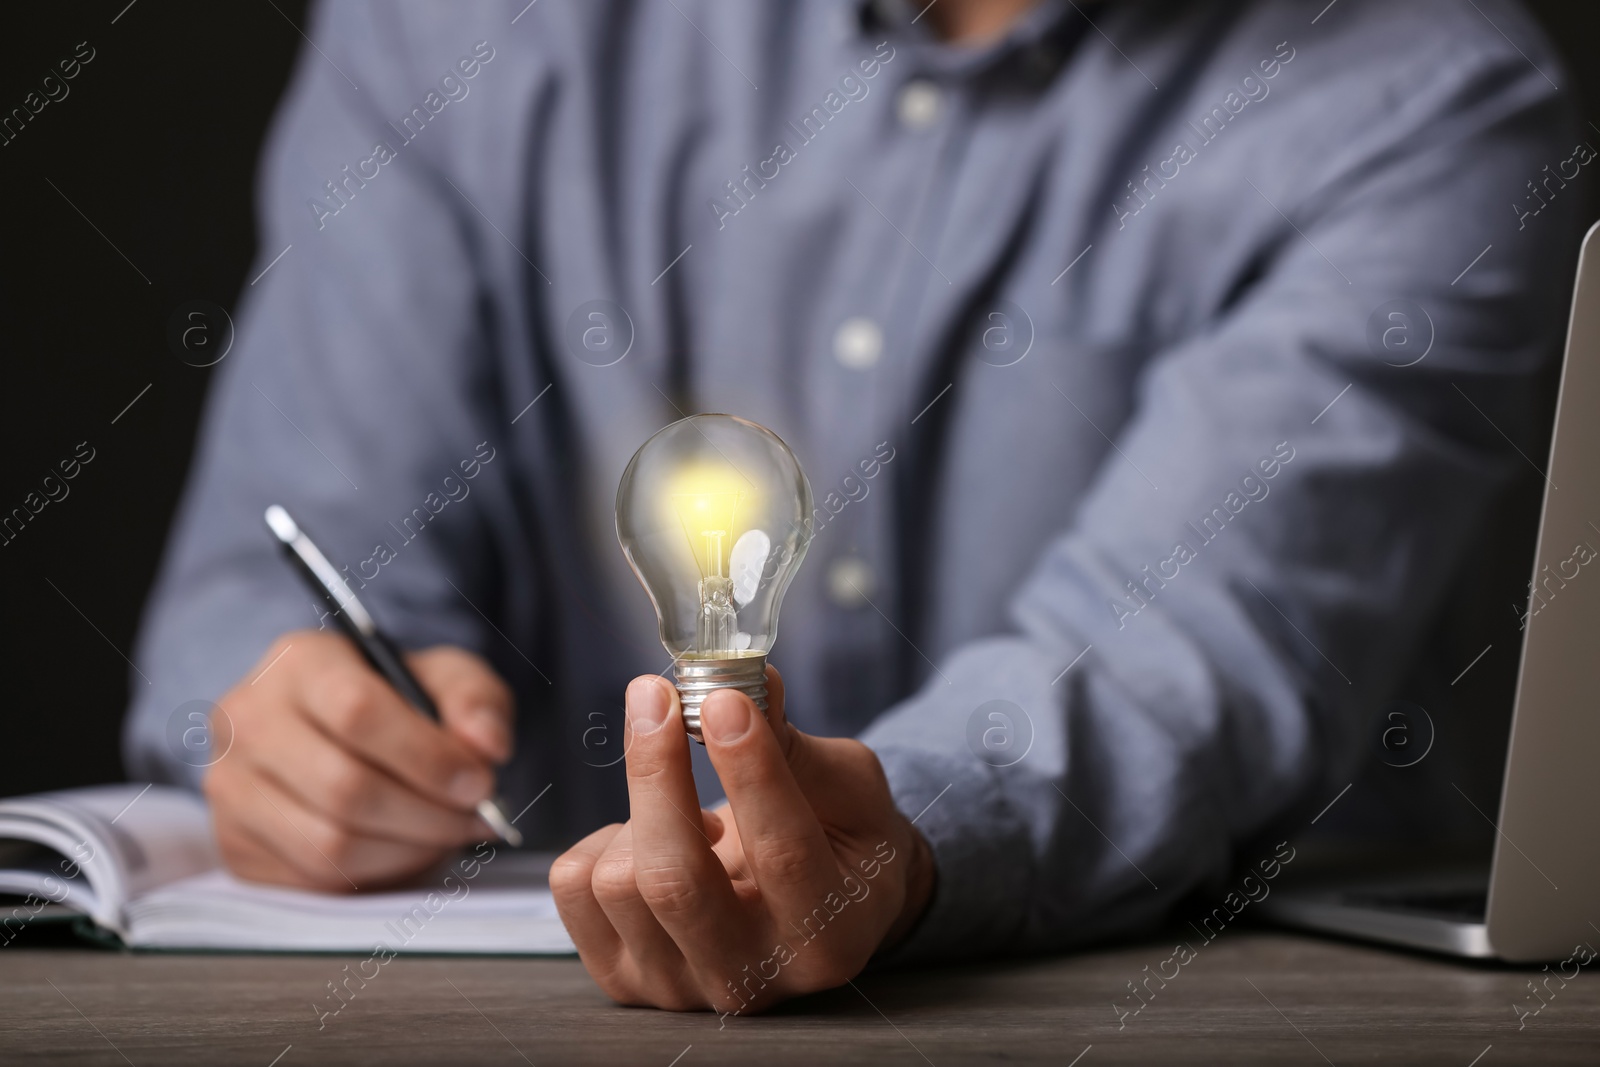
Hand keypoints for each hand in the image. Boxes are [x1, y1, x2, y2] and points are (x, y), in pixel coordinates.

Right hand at [203, 630, 513, 890]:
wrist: (336, 732)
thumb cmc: (395, 700)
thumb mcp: (445, 678)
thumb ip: (476, 700)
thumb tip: (487, 746)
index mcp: (298, 662)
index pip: (357, 711)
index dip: (427, 756)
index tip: (478, 781)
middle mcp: (246, 720)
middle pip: (343, 787)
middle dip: (427, 813)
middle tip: (473, 817)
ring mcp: (230, 786)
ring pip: (328, 845)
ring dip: (407, 850)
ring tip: (446, 833)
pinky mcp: (234, 845)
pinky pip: (313, 880)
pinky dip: (376, 875)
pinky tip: (406, 849)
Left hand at [550, 668, 935, 1014]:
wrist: (811, 908)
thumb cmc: (838, 837)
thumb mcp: (847, 788)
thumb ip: (795, 742)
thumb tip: (747, 680)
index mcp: (831, 936)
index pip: (783, 854)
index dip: (749, 770)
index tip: (721, 698)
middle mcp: (754, 978)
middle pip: (675, 880)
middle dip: (657, 773)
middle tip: (656, 697)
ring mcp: (681, 989)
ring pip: (619, 881)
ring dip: (641, 808)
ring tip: (687, 804)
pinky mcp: (624, 978)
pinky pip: (575, 887)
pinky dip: (602, 838)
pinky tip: (650, 837)